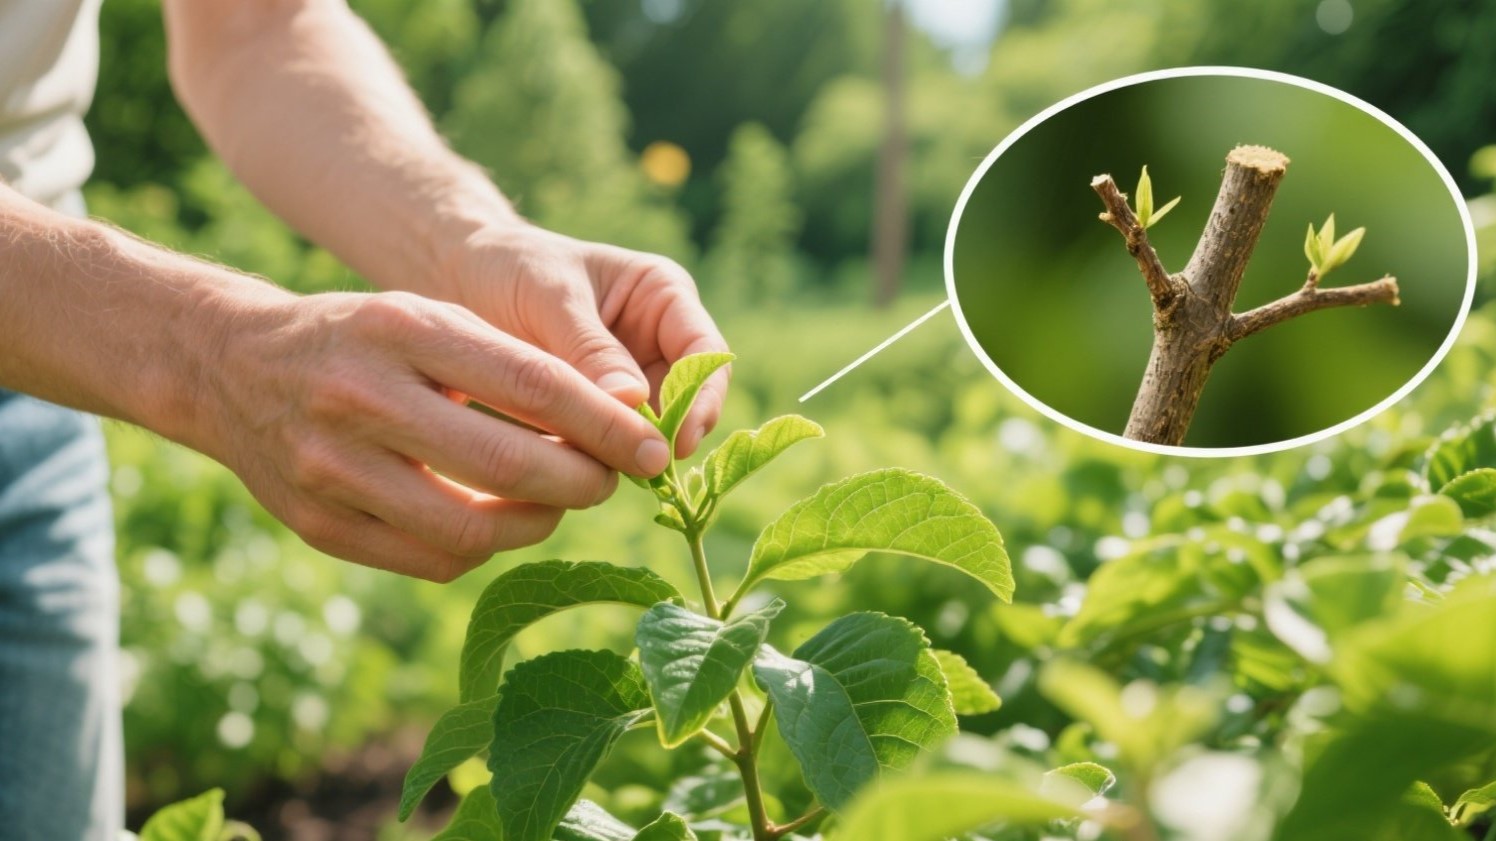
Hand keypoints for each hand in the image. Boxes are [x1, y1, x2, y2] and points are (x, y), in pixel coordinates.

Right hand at [192, 288, 672, 581]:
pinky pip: (430, 560)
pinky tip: (498, 521)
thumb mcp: (429, 319)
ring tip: (556, 500)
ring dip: (536, 523)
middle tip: (609, 481)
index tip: (653, 448)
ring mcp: (331, 468)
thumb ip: (511, 363)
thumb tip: (613, 424)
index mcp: (403, 329)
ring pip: (471, 530)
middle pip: (509, 464)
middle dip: (581, 482)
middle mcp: (361, 397)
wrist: (233, 367)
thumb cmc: (364, 339)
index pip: (533, 383)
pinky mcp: (316, 525)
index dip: (605, 424)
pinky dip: (482, 548)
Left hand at [438, 223, 730, 456]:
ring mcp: (630, 380)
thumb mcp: (550, 298)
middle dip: (667, 436)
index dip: (701, 399)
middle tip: (643, 472)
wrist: (457, 279)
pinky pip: (612, 443)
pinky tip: (573, 471)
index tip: (675, 440)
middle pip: (688, 401)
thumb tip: (634, 404)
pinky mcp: (597, 412)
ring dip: (632, 453)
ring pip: (651, 430)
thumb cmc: (510, 268)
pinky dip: (599, 459)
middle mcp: (657, 340)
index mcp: (663, 297)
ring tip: (599, 472)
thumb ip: (590, 348)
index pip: (705, 353)